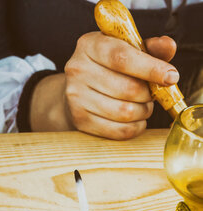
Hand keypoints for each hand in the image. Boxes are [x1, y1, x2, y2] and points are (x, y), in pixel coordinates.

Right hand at [62, 32, 177, 138]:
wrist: (78, 88)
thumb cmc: (108, 66)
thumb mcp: (127, 49)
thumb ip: (150, 47)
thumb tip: (168, 46)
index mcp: (90, 45)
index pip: (122, 58)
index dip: (151, 69)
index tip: (171, 77)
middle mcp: (78, 69)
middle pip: (128, 88)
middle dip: (149, 94)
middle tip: (153, 93)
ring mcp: (75, 96)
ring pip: (125, 111)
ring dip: (144, 111)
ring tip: (143, 105)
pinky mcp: (79, 119)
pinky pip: (119, 130)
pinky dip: (135, 127)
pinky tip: (135, 119)